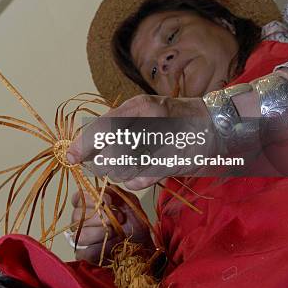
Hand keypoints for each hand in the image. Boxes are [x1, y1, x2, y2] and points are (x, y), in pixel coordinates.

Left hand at [67, 94, 213, 189]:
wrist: (216, 125)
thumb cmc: (177, 117)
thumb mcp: (147, 109)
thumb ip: (120, 121)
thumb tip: (90, 141)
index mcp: (140, 106)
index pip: (101, 127)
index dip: (82, 144)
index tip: (71, 155)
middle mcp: (149, 123)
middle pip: (107, 152)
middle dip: (98, 162)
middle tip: (100, 162)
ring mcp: (161, 145)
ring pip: (120, 169)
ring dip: (115, 172)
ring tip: (123, 166)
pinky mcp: (170, 165)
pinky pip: (137, 181)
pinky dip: (132, 181)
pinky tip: (139, 172)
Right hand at [69, 186, 153, 263]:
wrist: (142, 241)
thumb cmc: (133, 220)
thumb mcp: (128, 200)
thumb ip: (115, 193)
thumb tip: (103, 196)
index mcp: (88, 204)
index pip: (77, 198)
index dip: (91, 199)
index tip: (110, 201)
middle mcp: (81, 220)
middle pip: (77, 216)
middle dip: (100, 216)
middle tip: (119, 218)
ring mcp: (82, 238)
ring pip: (80, 234)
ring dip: (99, 232)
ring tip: (115, 231)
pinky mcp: (85, 255)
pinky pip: (84, 252)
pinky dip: (98, 248)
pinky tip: (111, 244)